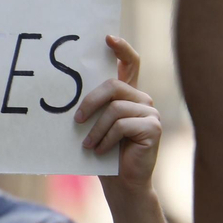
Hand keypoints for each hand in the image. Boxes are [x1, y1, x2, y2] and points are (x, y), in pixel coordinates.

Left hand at [75, 36, 160, 186]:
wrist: (122, 185)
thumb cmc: (105, 155)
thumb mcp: (95, 126)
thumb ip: (93, 108)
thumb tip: (69, 94)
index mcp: (128, 96)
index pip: (130, 63)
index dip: (122, 48)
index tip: (107, 37)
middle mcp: (142, 100)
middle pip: (113, 86)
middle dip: (90, 102)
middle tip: (76, 121)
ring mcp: (150, 113)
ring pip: (115, 108)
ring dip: (96, 129)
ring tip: (88, 145)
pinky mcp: (153, 128)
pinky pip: (122, 125)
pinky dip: (106, 139)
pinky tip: (101, 151)